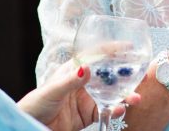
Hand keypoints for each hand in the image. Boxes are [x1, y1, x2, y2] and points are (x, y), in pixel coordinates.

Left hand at [17, 60, 140, 130]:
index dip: (112, 50)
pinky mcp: (88, 114)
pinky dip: (116, 110)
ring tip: (135, 97)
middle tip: (140, 74)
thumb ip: (70, 81)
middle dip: (125, 74)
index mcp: (73, 70)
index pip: (96, 56)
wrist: (29, 127)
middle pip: (108, 74)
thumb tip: (86, 67)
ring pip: (111, 93)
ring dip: (124, 94)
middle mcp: (83, 82)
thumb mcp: (51, 91)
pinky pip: (106, 110)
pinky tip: (120, 109)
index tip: (129, 46)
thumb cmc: (34, 105)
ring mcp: (87, 99)